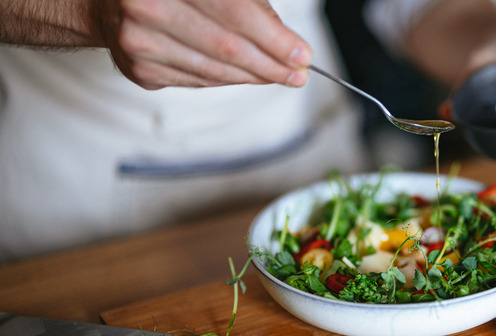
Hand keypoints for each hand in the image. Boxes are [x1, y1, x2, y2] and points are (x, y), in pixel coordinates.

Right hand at [96, 0, 312, 88]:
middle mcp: (147, 6)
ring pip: (214, 70)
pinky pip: (198, 81)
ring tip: (280, 76)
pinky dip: (228, 80)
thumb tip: (288, 44)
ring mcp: (139, 41)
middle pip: (227, 47)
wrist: (108, 0)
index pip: (235, 11)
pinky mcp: (139, 69)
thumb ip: (249, 4)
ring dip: (254, 76)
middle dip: (271, 64)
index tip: (301, 54)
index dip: (273, 37)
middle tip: (298, 73)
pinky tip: (247, 76)